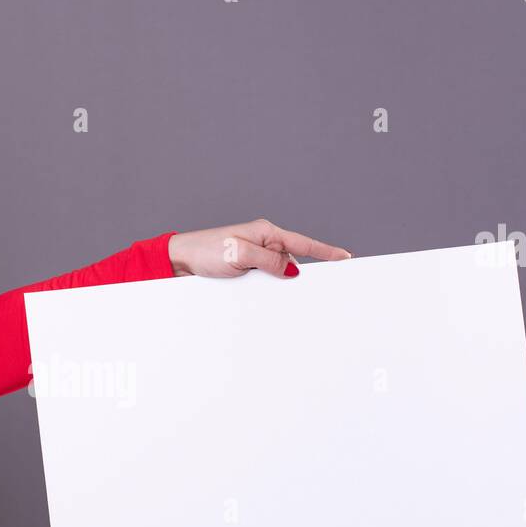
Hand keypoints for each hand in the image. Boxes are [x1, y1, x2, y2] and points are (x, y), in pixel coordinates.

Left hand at [167, 217, 352, 277]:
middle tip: (318, 286)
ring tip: (274, 290)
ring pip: (278, 272)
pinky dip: (267, 286)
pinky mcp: (245, 268)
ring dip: (278, 283)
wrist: (181, 260)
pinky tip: (262, 293)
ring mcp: (254, 256)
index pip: (302, 243)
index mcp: (266, 233)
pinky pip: (265, 278)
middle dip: (300, 274)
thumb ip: (267, 261)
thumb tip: (291, 269)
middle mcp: (263, 243)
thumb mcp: (239, 255)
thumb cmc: (206, 251)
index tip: (345, 257)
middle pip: (292, 260)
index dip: (325, 251)